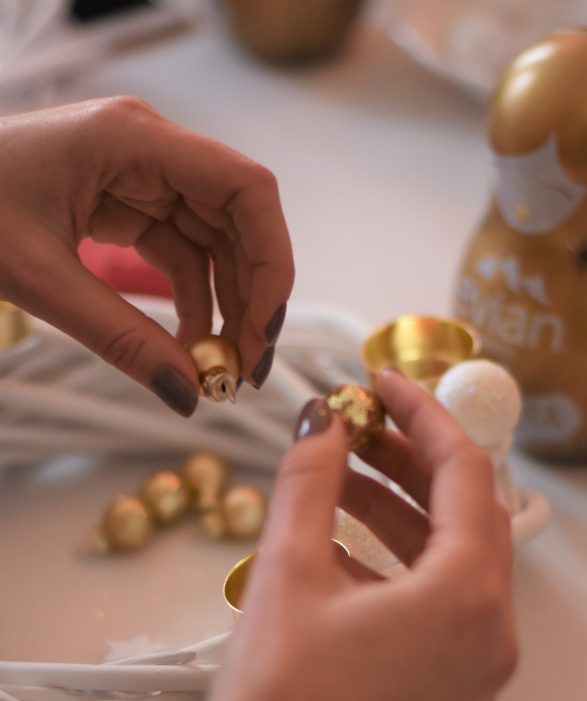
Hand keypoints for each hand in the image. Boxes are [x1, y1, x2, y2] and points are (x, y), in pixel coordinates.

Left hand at [0, 98, 293, 413]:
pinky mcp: (127, 206)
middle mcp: (149, 151)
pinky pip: (182, 255)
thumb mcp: (36, 278)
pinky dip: (193, 302)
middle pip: (240, 221)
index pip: (246, 189)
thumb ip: (118, 338)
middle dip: (252, 296)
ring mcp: (140, 177)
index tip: (264, 330)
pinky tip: (189, 345)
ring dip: (226, 306)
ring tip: (220, 368)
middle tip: (247, 369)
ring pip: (217, 243)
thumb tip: (188, 396)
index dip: (272, 261)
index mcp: (132, 140)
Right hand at [43, 372, 516, 700]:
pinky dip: (396, 567)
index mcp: (470, 596)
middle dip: (408, 463)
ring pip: (450, 563)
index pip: (466, 473)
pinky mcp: (448, 695)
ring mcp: (475, 671)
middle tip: (353, 426)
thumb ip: (312, 479)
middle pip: (466, 517)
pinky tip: (336, 547)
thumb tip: (323, 418)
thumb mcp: (289, 571)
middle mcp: (492, 633)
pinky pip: (438, 608)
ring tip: (331, 480)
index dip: (422, 415)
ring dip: (396, 514)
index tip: (378, 382)